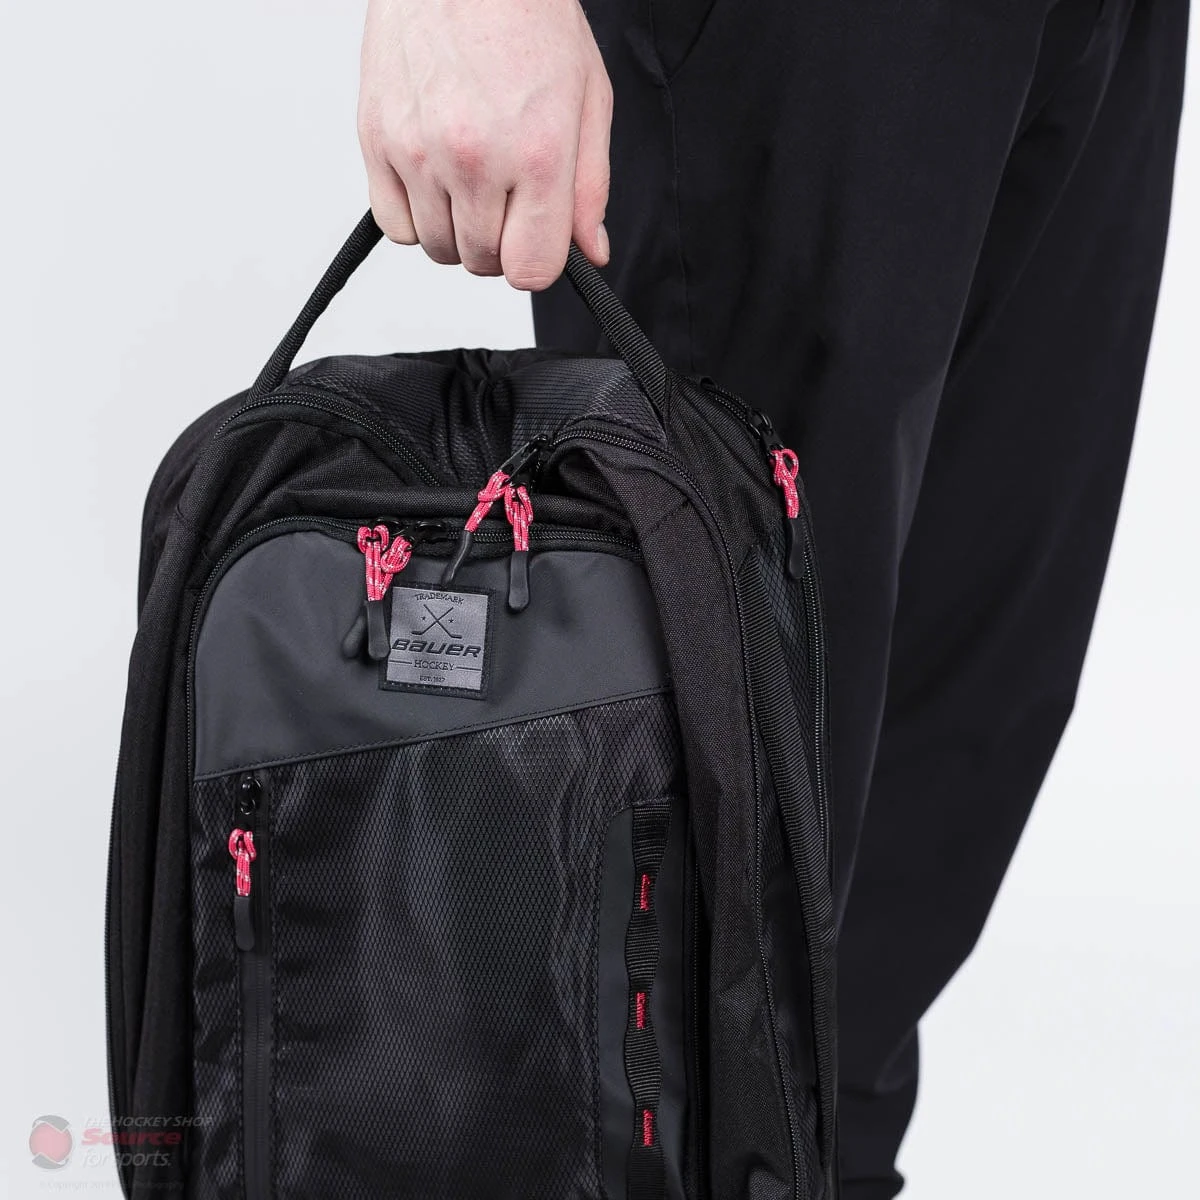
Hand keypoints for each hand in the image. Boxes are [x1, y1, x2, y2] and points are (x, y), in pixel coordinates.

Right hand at [358, 0, 612, 289]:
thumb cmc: (528, 18)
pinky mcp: (376, 140)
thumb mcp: (588, 100)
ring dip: (456, 230)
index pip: (532, 270)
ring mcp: (420, 152)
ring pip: (438, 247)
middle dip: (498, 244)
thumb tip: (590, 253)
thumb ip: (590, 188)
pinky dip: (415, 215)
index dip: (537, 261)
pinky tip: (434, 179)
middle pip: (482, 262)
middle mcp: (475, 159)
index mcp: (537, 154)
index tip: (536, 237)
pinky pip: (394, 224)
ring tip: (470, 180)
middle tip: (505, 199)